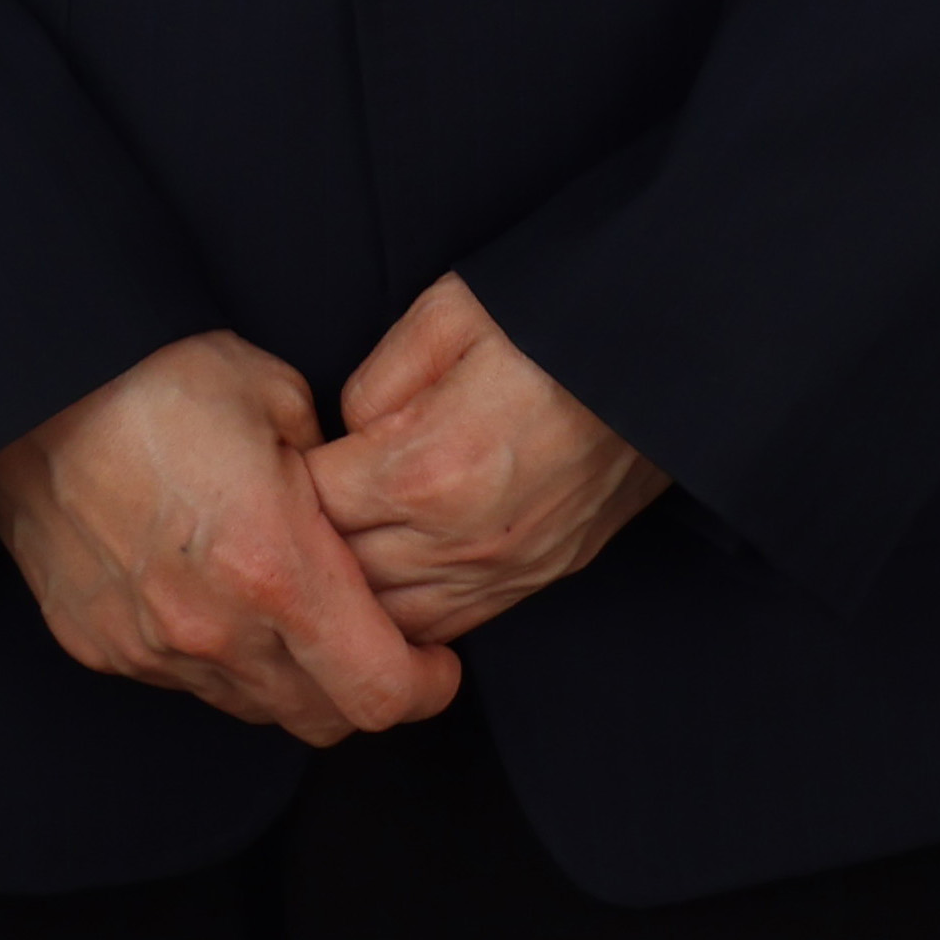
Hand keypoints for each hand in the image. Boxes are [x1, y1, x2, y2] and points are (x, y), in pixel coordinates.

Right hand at [0, 331, 459, 743]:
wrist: (26, 387)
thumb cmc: (158, 373)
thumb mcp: (280, 398)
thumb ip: (335, 478)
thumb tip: (353, 515)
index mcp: (275, 569)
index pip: (379, 691)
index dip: (426, 687)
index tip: (439, 661)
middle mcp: (214, 632)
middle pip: (323, 718)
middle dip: (366, 687)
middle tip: (379, 637)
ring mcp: (150, 649)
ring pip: (255, 706)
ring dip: (292, 676)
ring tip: (295, 608)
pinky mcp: (100, 646)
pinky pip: (187, 681)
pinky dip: (221, 658)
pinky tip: (218, 594)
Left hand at [306, 274, 668, 646]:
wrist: (661, 362)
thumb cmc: (553, 324)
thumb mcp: (448, 312)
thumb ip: (376, 379)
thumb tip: (347, 433)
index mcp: (426, 467)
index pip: (314, 503)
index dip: (286, 478)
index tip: (277, 456)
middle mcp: (461, 539)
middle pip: (342, 571)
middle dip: (309, 539)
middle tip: (289, 506)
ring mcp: (502, 571)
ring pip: (388, 617)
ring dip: (352, 586)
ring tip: (329, 544)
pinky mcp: (536, 581)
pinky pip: (447, 626)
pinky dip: (406, 610)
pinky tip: (388, 576)